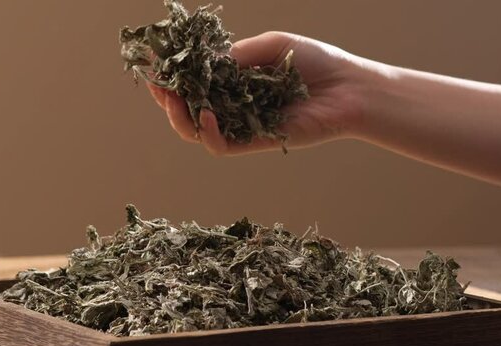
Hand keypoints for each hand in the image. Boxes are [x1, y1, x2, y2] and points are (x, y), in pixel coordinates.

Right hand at [147, 31, 376, 155]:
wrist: (349, 87)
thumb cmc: (315, 61)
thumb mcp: (270, 45)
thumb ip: (236, 55)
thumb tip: (203, 64)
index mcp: (235, 80)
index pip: (194, 82)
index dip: (171, 75)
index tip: (151, 64)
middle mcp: (234, 104)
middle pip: (189, 109)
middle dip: (167, 99)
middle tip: (156, 86)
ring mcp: (243, 124)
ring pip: (198, 131)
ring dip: (179, 117)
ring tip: (172, 101)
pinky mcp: (255, 142)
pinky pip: (222, 145)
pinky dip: (208, 133)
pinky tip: (205, 115)